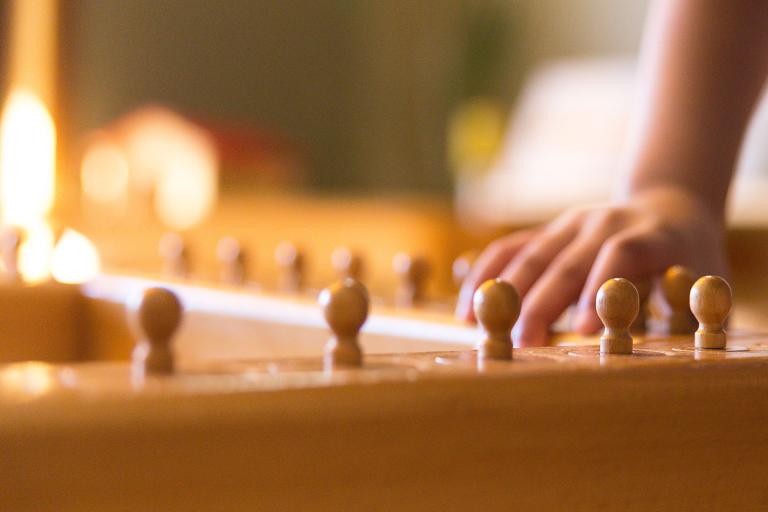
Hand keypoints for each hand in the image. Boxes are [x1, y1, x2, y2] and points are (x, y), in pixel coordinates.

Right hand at [456, 186, 727, 345]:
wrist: (669, 208)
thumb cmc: (687, 260)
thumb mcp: (700, 279)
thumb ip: (678, 305)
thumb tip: (651, 346)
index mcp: (652, 235)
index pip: (622, 253)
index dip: (602, 288)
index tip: (584, 329)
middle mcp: (606, 222)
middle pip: (568, 259)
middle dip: (541, 303)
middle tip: (523, 343)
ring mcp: (572, 222)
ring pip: (531, 253)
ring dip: (505, 291)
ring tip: (483, 328)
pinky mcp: (548, 230)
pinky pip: (510, 248)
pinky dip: (485, 276)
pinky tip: (468, 306)